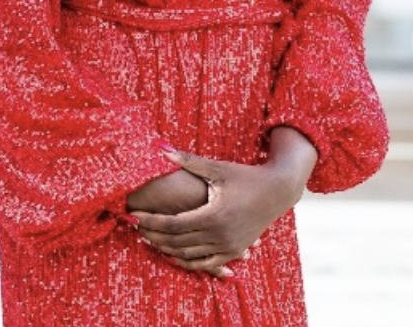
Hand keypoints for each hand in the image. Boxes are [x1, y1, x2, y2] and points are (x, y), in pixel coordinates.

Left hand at [130, 142, 309, 277]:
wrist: (277, 191)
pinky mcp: (234, 251)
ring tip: (149, 240)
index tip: (135, 216)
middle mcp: (220, 236)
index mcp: (213, 216)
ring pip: (189, 256)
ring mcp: (228, 247)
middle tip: (135, 228)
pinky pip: (205, 264)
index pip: (173, 224)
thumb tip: (162, 149)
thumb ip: (189, 161)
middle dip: (154, 235)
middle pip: (177, 242)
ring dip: (167, 250)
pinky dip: (187, 261)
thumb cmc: (245, 176)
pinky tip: (173, 254)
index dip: (151, 221)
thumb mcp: (217, 168)